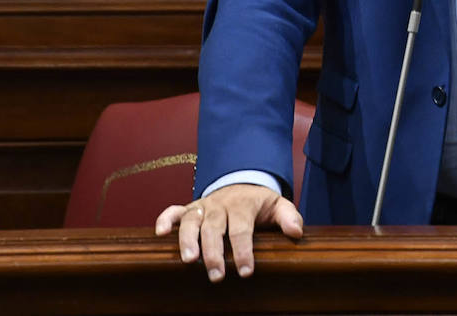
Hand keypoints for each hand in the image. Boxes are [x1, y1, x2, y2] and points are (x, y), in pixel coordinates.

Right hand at [154, 183, 303, 281]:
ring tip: (189, 260)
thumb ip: (288, 217)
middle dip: (214, 252)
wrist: (242, 182)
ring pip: (192, 221)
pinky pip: (174, 210)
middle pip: (214, 228)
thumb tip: (296, 232)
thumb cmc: (259, 203)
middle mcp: (220, 205)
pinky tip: (160, 233)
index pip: (242, 229)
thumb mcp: (278, 205)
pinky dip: (165, 219)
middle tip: (216, 275)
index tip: (246, 271)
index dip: (244, 251)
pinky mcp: (190, 208)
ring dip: (187, 239)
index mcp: (243, 205)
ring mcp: (203, 206)